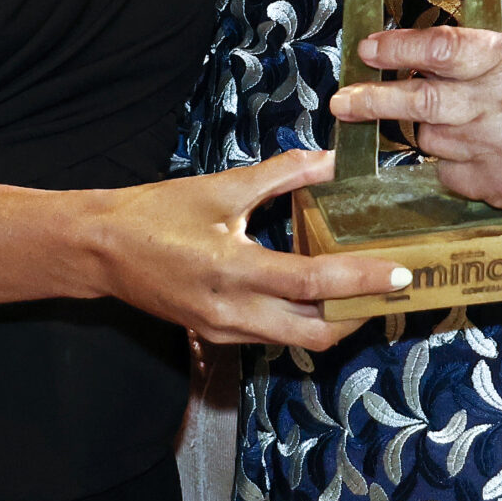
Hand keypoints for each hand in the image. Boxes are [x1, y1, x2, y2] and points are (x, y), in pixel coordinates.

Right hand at [83, 151, 404, 349]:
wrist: (100, 249)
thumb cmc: (154, 214)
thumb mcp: (219, 188)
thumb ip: (280, 175)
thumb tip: (328, 160)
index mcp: (234, 270)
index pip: (315, 284)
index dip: (362, 280)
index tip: (401, 273)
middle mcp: (233, 311)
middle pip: (316, 333)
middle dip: (360, 314)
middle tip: (390, 288)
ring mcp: (224, 330)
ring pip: (296, 340)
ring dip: (334, 322)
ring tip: (362, 291)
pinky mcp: (217, 335)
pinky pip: (273, 337)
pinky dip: (302, 321)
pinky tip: (316, 295)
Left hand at [334, 27, 501, 253]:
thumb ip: (487, 59)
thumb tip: (423, 51)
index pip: (443, 48)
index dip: (398, 48)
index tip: (369, 48)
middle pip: (422, 99)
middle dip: (374, 99)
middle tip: (343, 101)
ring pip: (430, 136)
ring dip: (422, 132)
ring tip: (436, 126)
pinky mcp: (499, 185)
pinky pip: (447, 171)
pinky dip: (448, 164)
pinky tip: (470, 157)